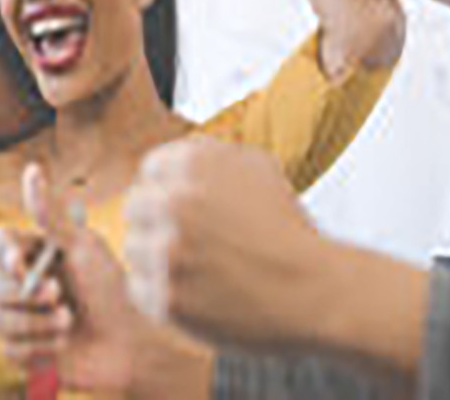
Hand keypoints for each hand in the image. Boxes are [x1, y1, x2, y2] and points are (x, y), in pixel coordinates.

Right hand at [0, 164, 148, 392]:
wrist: (132, 342)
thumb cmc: (112, 289)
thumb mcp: (83, 247)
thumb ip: (50, 215)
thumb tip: (31, 169)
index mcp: (35, 254)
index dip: (5, 255)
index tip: (21, 263)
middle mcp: (22, 285)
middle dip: (26, 295)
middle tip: (58, 295)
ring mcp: (21, 319)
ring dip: (36, 323)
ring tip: (69, 321)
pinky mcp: (23, 352)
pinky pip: (9, 350)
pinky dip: (39, 347)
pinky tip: (64, 343)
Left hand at [124, 137, 325, 352]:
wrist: (315, 293)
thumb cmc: (289, 232)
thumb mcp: (259, 167)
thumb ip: (211, 153)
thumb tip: (178, 151)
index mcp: (192, 163)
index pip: (150, 170)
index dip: (166, 190)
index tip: (181, 209)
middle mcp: (173, 201)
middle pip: (135, 207)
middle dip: (157, 221)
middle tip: (187, 240)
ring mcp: (166, 252)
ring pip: (133, 248)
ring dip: (155, 257)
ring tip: (195, 268)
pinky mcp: (165, 297)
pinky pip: (140, 288)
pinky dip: (160, 291)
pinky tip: (193, 292)